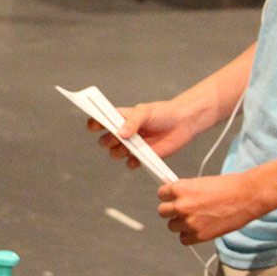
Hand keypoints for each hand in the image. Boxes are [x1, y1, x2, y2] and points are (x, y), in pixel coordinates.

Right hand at [89, 99, 206, 167]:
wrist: (182, 123)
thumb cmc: (163, 113)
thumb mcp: (146, 111)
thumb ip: (133, 121)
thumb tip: (120, 133)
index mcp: (120, 118)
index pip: (100, 120)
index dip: (94, 124)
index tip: (95, 126)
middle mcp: (123, 133)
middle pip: (104, 141)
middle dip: (109, 141)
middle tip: (120, 138)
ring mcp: (132, 146)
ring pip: (115, 153)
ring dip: (120, 152)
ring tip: (131, 147)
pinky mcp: (142, 157)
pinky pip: (130, 164)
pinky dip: (132, 162)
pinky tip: (139, 158)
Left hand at [157, 173, 268, 244]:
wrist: (247, 196)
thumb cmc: (228, 187)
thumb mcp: (201, 183)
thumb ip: (186, 191)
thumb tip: (174, 197)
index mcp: (181, 189)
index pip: (161, 194)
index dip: (168, 196)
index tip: (173, 198)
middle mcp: (182, 206)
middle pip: (163, 212)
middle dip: (172, 211)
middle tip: (184, 209)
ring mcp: (190, 222)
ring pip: (172, 227)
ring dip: (180, 224)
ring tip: (195, 219)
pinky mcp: (199, 235)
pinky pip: (184, 239)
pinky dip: (190, 236)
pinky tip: (200, 228)